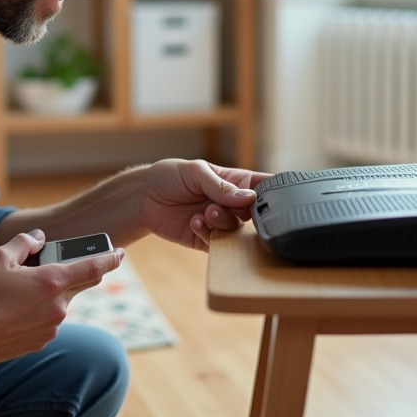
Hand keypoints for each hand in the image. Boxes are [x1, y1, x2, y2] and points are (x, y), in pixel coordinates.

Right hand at [0, 230, 122, 365]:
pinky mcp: (44, 340)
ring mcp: (53, 325)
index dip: (111, 258)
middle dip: (72, 272)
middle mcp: (59, 305)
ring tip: (19, 294)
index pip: (94, 266)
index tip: (120, 253)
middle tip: (50, 267)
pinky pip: (49, 320)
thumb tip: (38, 238)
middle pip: (79, 283)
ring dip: (49, 293)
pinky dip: (40, 311)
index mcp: (53, 281)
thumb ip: (24, 243)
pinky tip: (16, 312)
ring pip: (61, 302)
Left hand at [139, 159, 271, 250]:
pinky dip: (208, 233)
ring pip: (237, 230)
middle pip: (255, 213)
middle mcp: (231, 204)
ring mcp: (220, 222)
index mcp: (235, 181)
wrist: (143, 198)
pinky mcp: (206, 239)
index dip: (273, 193)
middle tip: (223, 203)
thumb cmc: (170, 177)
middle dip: (244, 211)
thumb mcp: (196, 172)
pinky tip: (194, 222)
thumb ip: (221, 186)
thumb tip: (249, 198)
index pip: (263, 186)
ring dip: (223, 221)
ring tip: (206, 212)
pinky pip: (218, 244)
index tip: (271, 198)